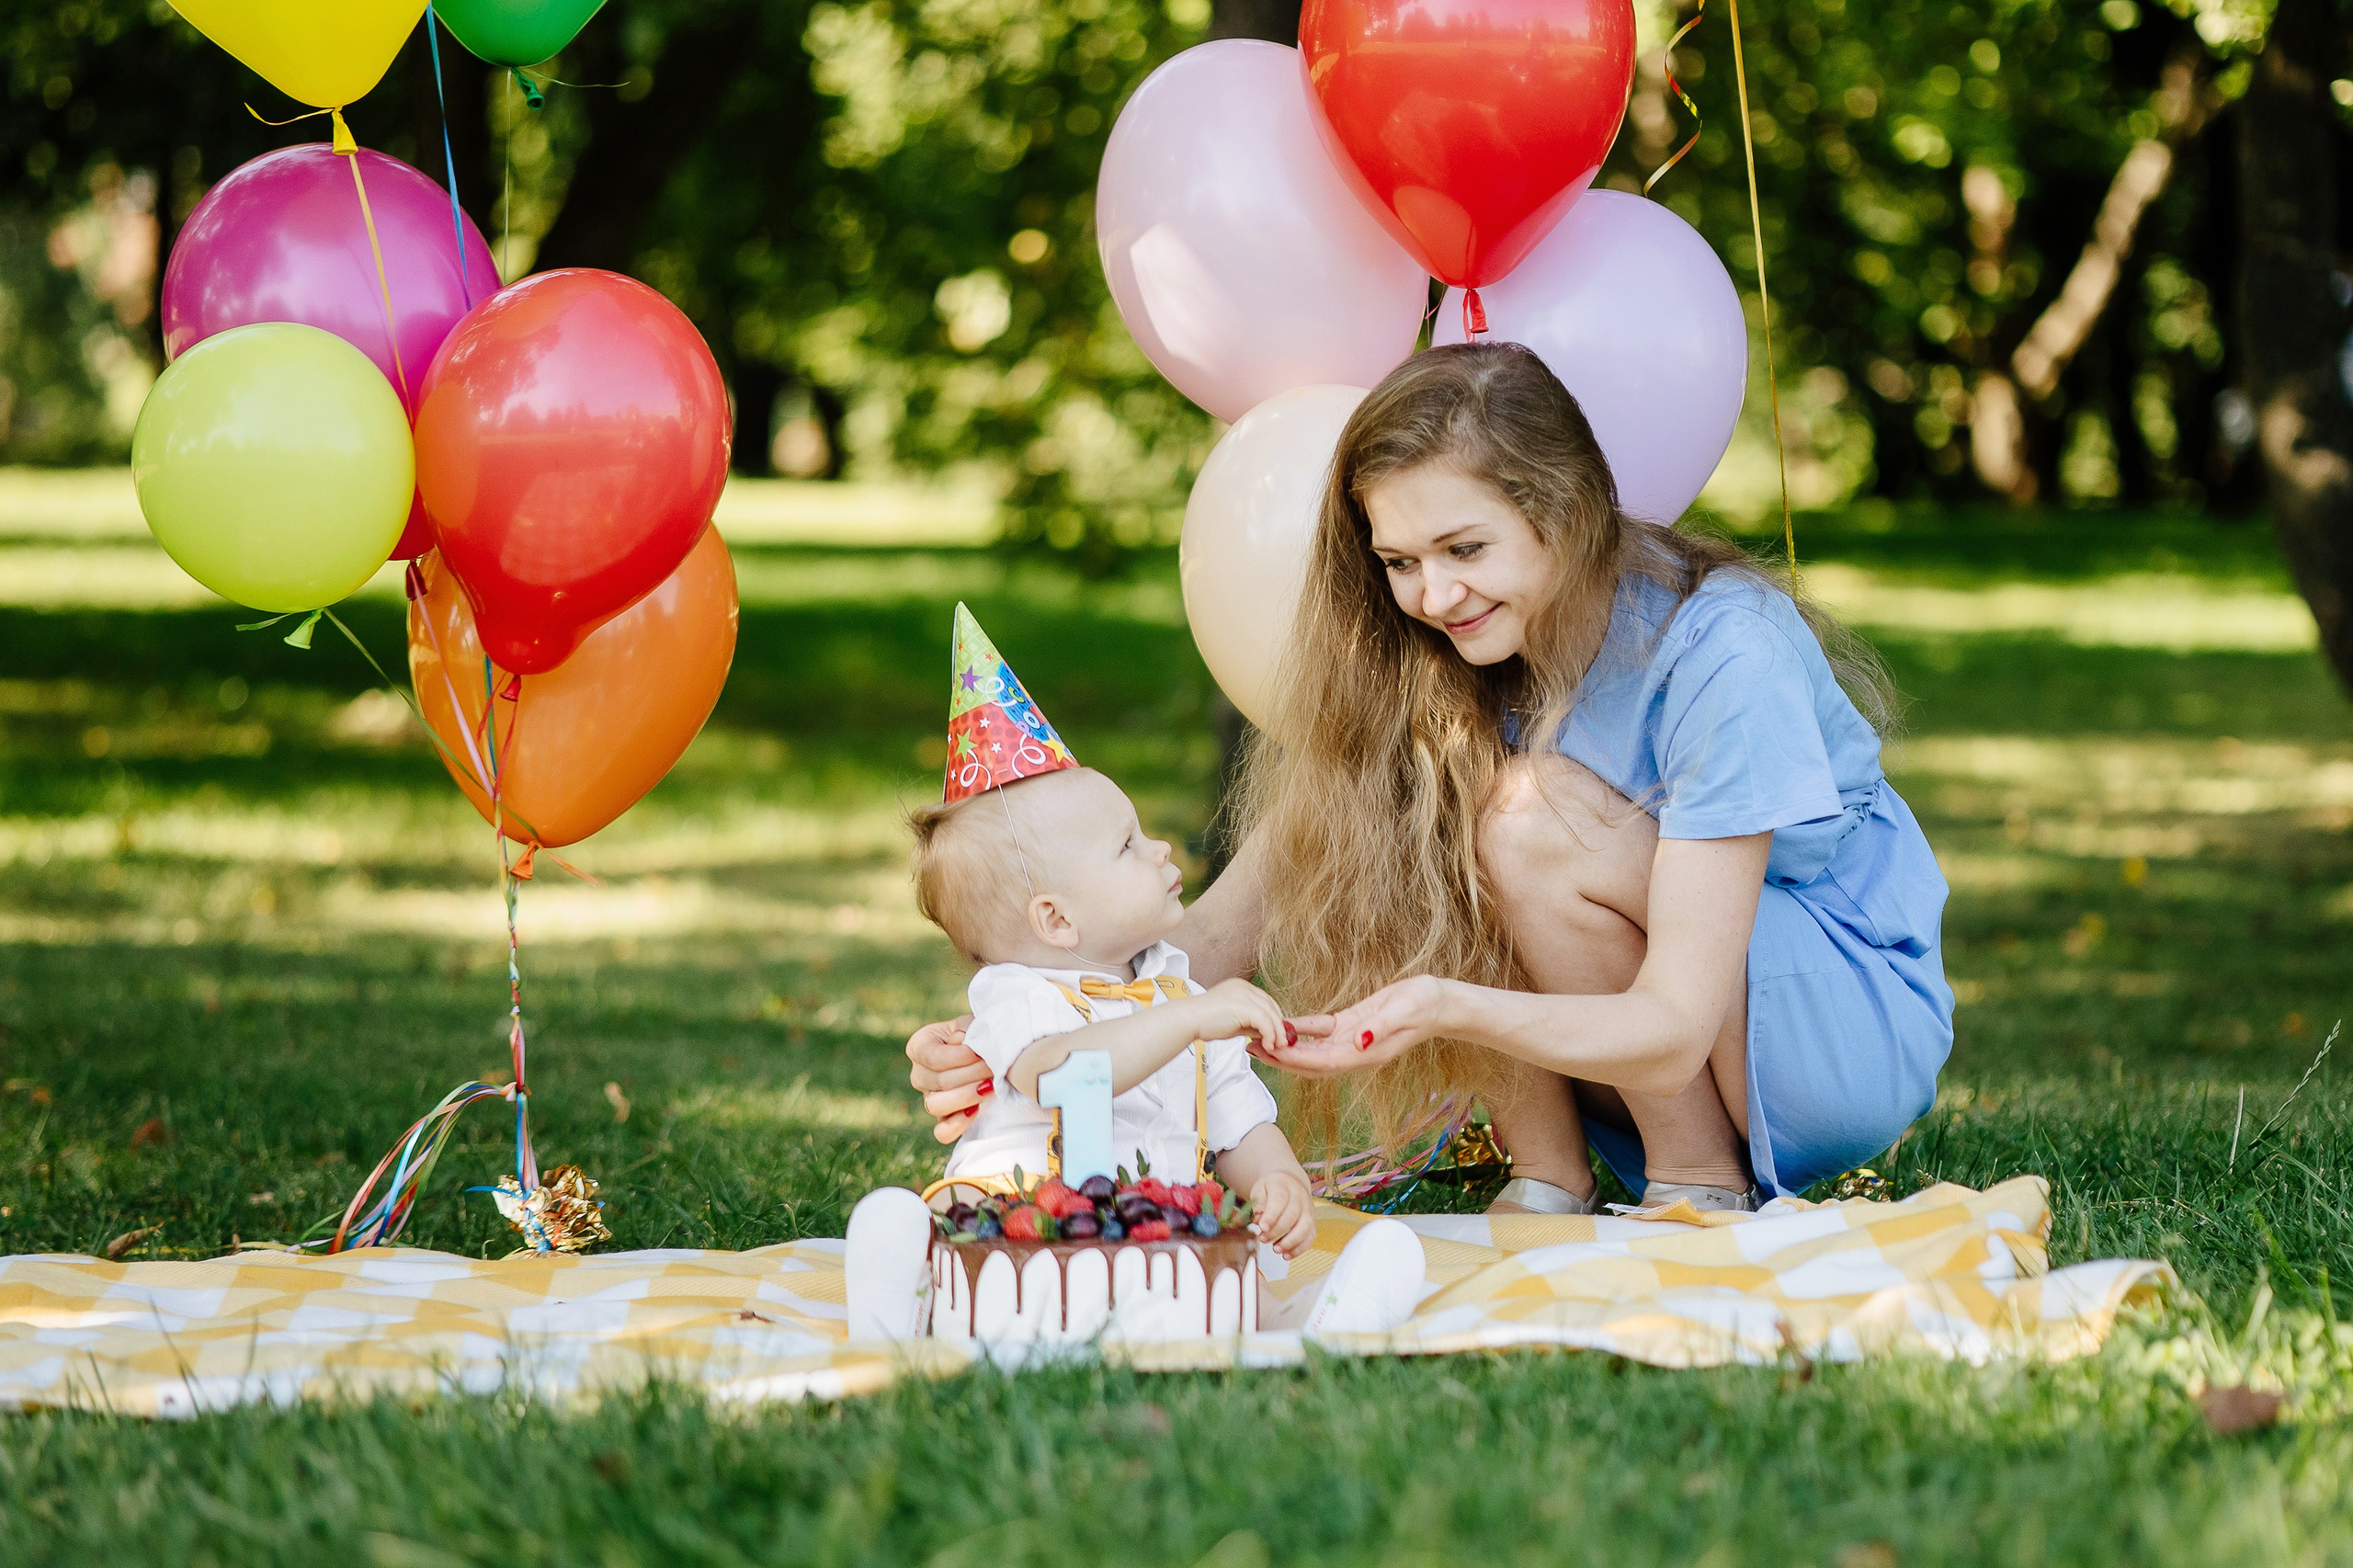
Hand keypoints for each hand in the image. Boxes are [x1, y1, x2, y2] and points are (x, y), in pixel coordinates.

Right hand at [906, 1015, 988, 1143]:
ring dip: (967, 1095)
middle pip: (939, 1081)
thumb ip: (964, 1029)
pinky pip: (942, 1132)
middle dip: (972, 1074)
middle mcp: (919, 1075)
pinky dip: (958, 1124)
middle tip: (994, 1067)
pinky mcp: (943, 1121)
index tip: (981, 1052)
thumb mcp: (971, 1024)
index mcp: (919, 1047)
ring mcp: (930, 1099)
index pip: (933, 1057)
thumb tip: (959, 1040)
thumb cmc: (977, 1036)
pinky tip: (976, 1110)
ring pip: (936, 1106)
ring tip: (989, 1086)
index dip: (960, 1057)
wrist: (988, 1055)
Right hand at [1194, 978, 1297, 1052]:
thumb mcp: (1233, 1020)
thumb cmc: (1204, 1021)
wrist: (1189, 1020)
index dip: (1274, 1017)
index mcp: (1240, 986)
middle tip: (1282, 1042)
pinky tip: (1267, 1045)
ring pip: (1271, 1014)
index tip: (1277, 1032)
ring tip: (1276, 1046)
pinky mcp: (1245, 1006)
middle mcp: (1244, 987)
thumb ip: (1249, 1023)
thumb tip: (1265, 1033)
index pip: (1266, 1000)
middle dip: (1279, 1025)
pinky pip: (1265, 1022)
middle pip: (1271, 1006)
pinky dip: (1270, 1035)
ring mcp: (1245, 995)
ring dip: (1276, 1033)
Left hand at [1248, 1168, 1316, 1258]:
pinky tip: (1287, 1254)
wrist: (1290, 1183)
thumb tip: (1258, 1219)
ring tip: (1276, 1249)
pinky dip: (1299, 1248)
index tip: (1262, 1227)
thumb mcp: (1260, 1190)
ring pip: (1305, 1227)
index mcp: (1284, 1185)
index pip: (1280, 1200)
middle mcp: (1300, 1196)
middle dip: (1277, 1231)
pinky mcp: (1312, 1222)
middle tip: (1263, 1239)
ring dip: (1290, 1242)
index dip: (1271, 1216)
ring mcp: (1308, 1209)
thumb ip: (1258, 1204)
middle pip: (1292, 1215)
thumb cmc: (1273, 1188)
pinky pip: (1310, 1237)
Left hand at [1250, 976, 1450, 1078]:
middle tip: (1250, 1049)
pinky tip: (1282, 1023)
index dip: (1295, 1059)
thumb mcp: (1404, 1012)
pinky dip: (1301, 1029)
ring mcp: (1352, 1040)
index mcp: (1365, 1053)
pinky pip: (1321, 1031)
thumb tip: (1359, 1043)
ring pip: (1312, 1049)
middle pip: (1310, 1063)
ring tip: (1257, 1039)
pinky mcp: (1352, 1025)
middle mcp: (1355, 1052)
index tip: (1271, 1052)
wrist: (1439, 1002)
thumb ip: (1380, 1028)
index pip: (1323, 1062)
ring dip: (1285, 1047)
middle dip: (1281, 1059)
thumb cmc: (1423, 1006)